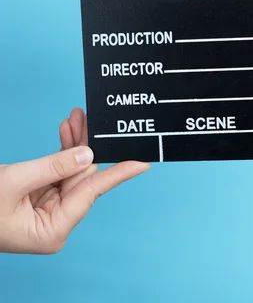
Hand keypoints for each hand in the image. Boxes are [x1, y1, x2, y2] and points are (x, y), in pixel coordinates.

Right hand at [0, 108, 149, 253]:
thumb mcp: (14, 182)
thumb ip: (53, 166)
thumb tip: (87, 153)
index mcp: (53, 230)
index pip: (93, 192)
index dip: (120, 172)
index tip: (144, 160)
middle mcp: (55, 221)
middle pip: (83, 176)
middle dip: (89, 143)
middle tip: (95, 115)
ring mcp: (48, 209)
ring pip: (71, 169)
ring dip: (75, 142)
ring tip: (79, 115)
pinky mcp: (39, 197)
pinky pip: (58, 169)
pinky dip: (61, 149)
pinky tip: (67, 129)